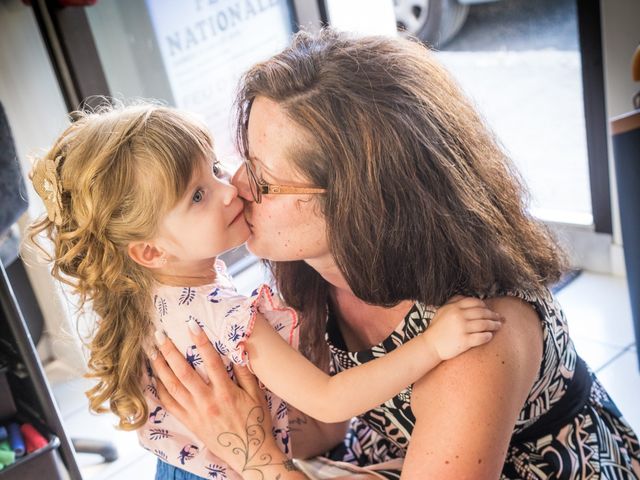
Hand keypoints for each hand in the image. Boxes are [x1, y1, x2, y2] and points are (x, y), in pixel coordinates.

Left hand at [150, 324, 305, 478]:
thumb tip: (238, 347)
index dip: (200, 340)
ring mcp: (195, 413)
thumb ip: (245, 371)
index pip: (210, 360)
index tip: (191, 324)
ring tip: (151, 352)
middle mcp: (207, 401)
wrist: (249, 453)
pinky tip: (154, 377)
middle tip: (159, 334)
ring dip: (159, 367)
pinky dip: (159, 390)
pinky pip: (169, 404)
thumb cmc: (256, 422)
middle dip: (169, 351)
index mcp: (226, 392)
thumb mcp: (257, 395)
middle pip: (183, 372)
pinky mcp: (189, 422)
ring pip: (171, 387)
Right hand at [427, 296, 502, 359]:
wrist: (430, 345)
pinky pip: (481, 337)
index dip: (485, 306)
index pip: (475, 302)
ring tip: (498, 326)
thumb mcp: (442, 310)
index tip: (489, 310)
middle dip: (493, 315)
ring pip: (484, 324)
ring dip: (494, 325)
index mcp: (454, 307)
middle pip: (482, 313)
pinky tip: (490, 336)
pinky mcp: (464, 341)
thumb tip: (467, 298)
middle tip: (500, 318)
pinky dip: (487, 336)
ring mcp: (462, 329)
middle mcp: (459, 316)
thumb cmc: (437, 328)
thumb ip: (454, 302)